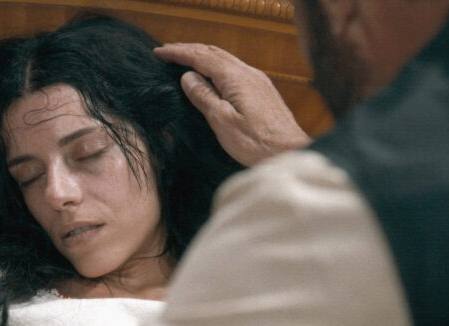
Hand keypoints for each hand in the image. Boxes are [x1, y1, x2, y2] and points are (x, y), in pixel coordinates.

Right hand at [154, 43, 310, 166]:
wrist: (289, 152)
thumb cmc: (256, 142)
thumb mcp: (222, 121)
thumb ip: (203, 96)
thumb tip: (187, 77)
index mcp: (235, 77)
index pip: (201, 57)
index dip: (178, 53)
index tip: (159, 52)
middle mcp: (248, 72)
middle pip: (214, 53)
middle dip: (189, 50)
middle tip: (167, 52)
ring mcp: (258, 80)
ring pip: (225, 59)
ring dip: (203, 56)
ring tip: (185, 59)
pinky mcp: (263, 90)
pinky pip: (235, 69)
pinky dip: (217, 66)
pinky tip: (212, 75)